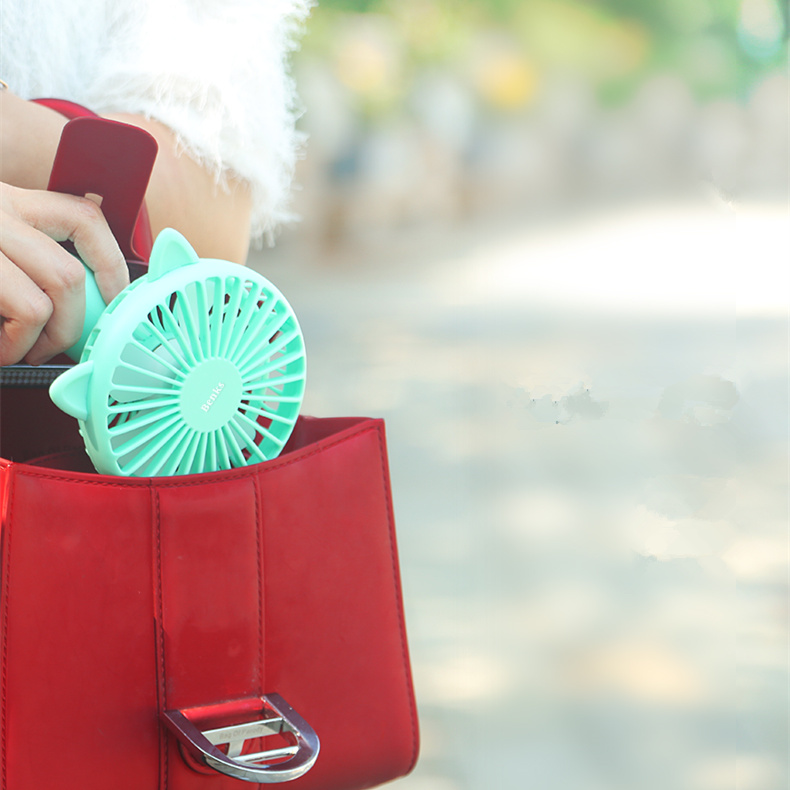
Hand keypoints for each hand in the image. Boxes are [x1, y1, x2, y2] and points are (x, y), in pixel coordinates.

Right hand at [0, 182, 128, 365]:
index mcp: (10, 202)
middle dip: (74, 322)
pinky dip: (16, 345)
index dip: (112, 264)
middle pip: (73, 269)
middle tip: (52, 347)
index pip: (85, 218)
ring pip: (55, 290)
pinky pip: (25, 309)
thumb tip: (81, 306)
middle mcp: (0, 209)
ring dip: (46, 338)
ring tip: (20, 352)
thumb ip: (30, 258)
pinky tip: (2, 351)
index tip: (116, 300)